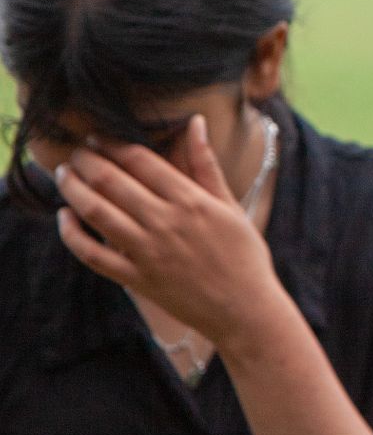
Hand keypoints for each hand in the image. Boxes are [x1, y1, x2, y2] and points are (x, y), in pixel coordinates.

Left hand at [53, 115, 288, 352]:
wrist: (246, 312)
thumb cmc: (245, 258)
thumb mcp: (231, 207)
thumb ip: (206, 165)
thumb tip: (195, 123)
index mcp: (190, 201)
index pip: (138, 160)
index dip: (110, 143)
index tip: (96, 137)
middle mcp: (165, 223)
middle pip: (109, 179)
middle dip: (84, 160)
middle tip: (75, 153)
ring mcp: (147, 252)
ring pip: (94, 210)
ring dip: (71, 187)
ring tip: (64, 175)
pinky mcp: (136, 279)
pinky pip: (92, 254)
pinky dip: (71, 234)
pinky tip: (64, 218)